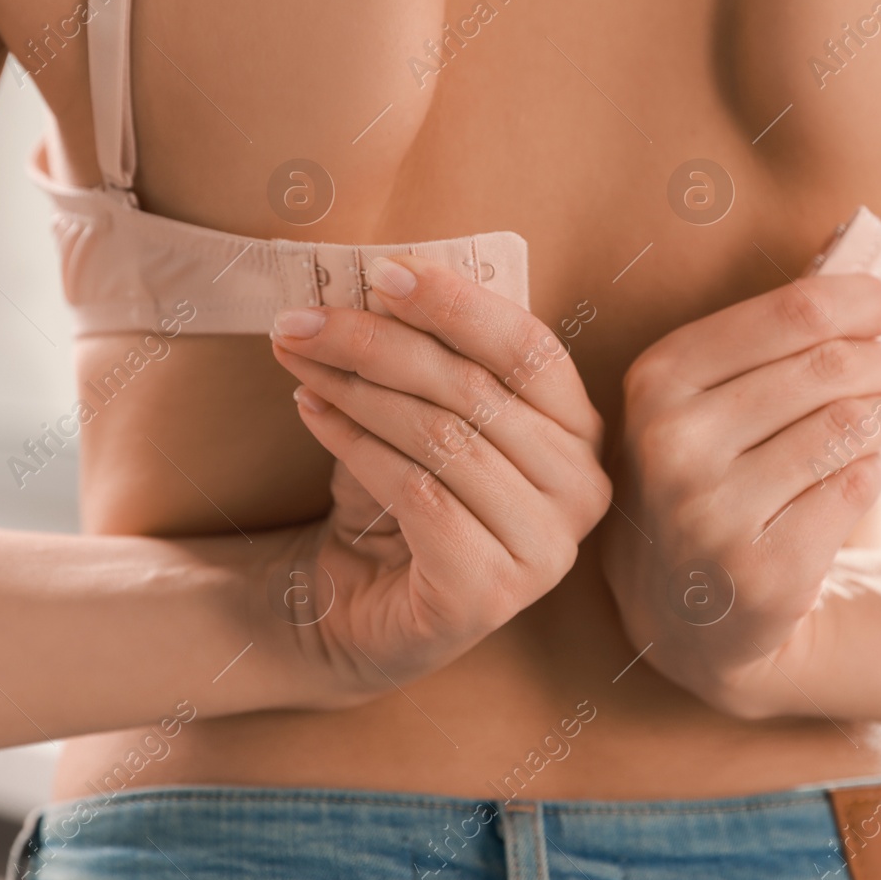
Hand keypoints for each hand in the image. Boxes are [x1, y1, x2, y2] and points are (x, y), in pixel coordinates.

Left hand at [264, 254, 609, 707]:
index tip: (381, 273)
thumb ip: (427, 353)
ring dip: (357, 389)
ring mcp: (545, 549)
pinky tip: (312, 412)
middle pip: (476, 389)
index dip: (457, 304)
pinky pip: (419, 494)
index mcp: (579, 431)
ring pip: (444, 438)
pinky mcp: (490, 593)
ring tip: (299, 363)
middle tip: (303, 319)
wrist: (358, 606)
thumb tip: (378, 278)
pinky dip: (355, 444)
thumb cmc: (398, 495)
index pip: (530, 348)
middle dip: (378, 343)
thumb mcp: (421, 411)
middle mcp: (581, 490)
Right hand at [604, 274, 880, 717]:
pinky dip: (875, 472)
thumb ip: (765, 344)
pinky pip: (854, 490)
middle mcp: (672, 443)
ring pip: (848, 428)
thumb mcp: (698, 402)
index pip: (793, 313)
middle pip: (828, 367)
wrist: (683, 612)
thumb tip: (872, 295)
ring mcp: (712, 513)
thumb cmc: (705, 478)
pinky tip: (869, 471)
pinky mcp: (762, 571)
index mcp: (657, 381)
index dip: (858, 302)